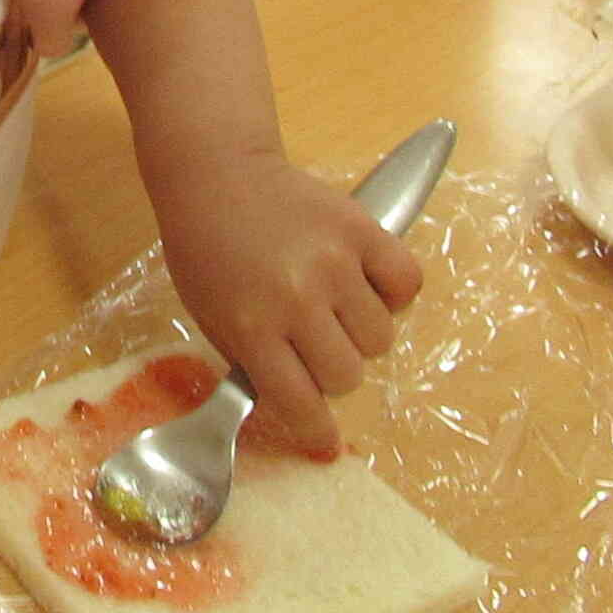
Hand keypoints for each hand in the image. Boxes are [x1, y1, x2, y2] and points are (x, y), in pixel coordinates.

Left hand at [153, 147, 419, 457]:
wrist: (218, 174)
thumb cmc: (206, 251)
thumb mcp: (211, 317)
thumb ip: (254, 365)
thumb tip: (306, 416)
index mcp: (252, 327)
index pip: (303, 405)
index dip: (317, 431)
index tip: (323, 438)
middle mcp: (298, 298)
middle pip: (348, 376)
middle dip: (332, 372)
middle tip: (312, 344)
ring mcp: (336, 262)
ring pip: (381, 337)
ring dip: (361, 333)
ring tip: (333, 304)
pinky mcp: (363, 228)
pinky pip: (406, 284)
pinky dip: (392, 292)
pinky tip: (364, 282)